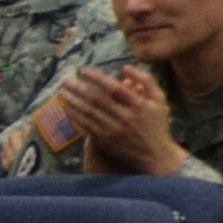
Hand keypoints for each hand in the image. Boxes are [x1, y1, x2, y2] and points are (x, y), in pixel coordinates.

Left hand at [46, 62, 176, 175]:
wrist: (155, 154)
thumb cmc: (157, 124)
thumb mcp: (160, 100)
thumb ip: (147, 81)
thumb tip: (125, 67)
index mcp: (139, 105)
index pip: (115, 88)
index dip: (98, 78)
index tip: (83, 70)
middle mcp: (125, 117)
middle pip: (97, 100)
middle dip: (78, 88)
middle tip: (65, 80)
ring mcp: (114, 130)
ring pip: (89, 113)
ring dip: (73, 101)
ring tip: (61, 91)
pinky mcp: (105, 141)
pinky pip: (86, 126)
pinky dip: (75, 116)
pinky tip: (67, 107)